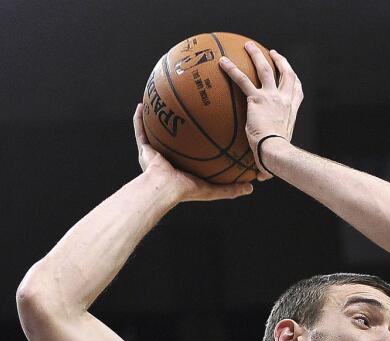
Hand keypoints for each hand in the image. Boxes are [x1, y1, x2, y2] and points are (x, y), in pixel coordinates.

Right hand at [132, 103, 252, 200]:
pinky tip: (141, 105)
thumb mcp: (213, 189)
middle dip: (178, 123)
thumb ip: (231, 188)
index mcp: (182, 166)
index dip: (197, 137)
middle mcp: (167, 158)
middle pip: (173, 136)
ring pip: (155, 130)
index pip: (191, 149)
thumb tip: (250, 187)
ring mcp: (154, 152)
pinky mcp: (143, 149)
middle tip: (186, 107)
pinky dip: (138, 118)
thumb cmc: (187, 190)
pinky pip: (139, 129)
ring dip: (157, 116)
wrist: (164, 190)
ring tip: (161, 100)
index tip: (208, 124)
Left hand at [218, 45, 303, 177]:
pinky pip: (242, 80)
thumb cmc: (277, 158)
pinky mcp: (256, 99)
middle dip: (280, 61)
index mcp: (291, 111)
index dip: (293, 79)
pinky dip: (232, 69)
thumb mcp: (276, 154)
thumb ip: (266, 161)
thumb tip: (260, 179)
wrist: (276, 152)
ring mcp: (272, 97)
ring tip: (248, 46)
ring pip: (266, 69)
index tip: (289, 72)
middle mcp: (285, 101)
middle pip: (285, 74)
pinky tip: (221, 62)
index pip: (297, 91)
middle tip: (272, 53)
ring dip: (257, 55)